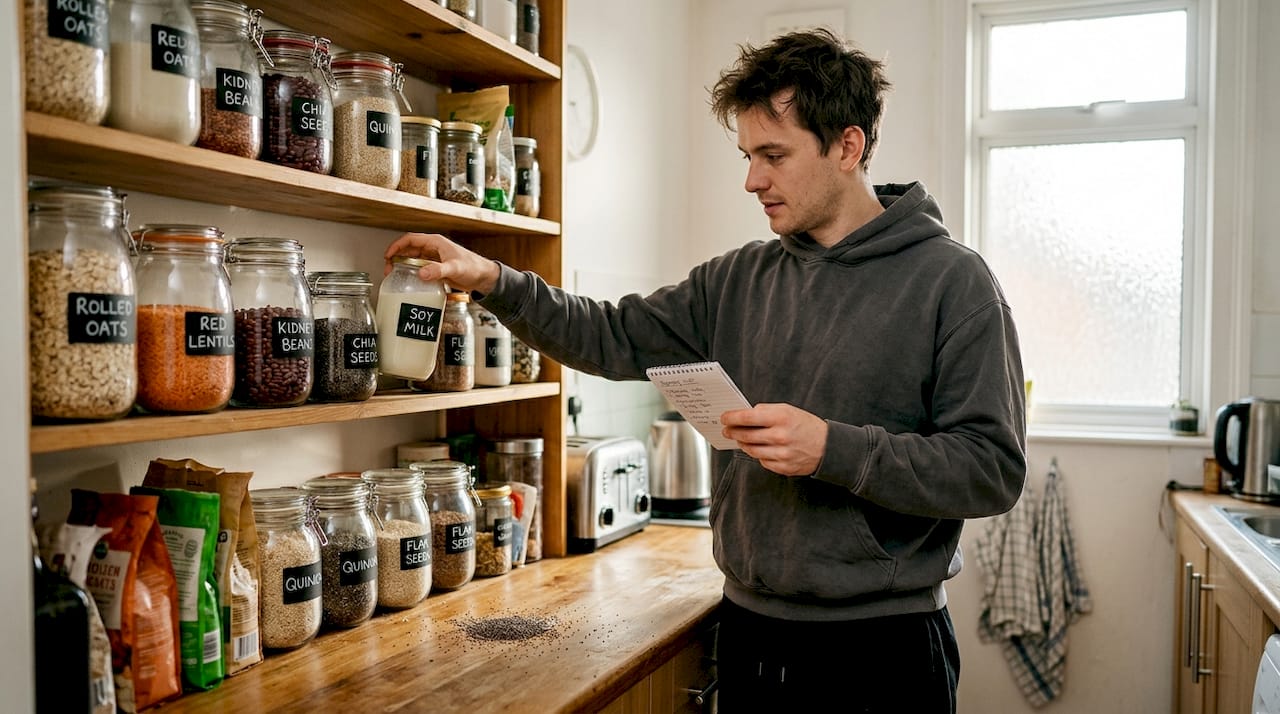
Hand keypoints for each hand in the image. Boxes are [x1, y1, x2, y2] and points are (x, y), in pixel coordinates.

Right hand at [384, 232, 501, 294]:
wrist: (484, 278)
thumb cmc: (474, 267)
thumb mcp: (454, 268)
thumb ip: (438, 270)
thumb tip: (421, 273)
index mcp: (435, 242)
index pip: (410, 239)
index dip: (397, 246)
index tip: (388, 256)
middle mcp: (433, 249)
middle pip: (409, 250)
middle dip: (396, 258)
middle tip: (388, 270)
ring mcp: (434, 259)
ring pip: (413, 260)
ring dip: (403, 266)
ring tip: (394, 276)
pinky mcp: (437, 269)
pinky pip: (420, 269)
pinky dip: (412, 274)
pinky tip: (409, 282)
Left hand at [720, 403, 827, 475]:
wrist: (828, 447)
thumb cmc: (806, 426)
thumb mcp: (788, 410)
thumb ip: (766, 411)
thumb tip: (745, 415)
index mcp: (781, 417)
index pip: (747, 417)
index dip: (732, 417)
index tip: (724, 418)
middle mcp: (780, 436)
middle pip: (746, 435)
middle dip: (732, 432)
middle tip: (727, 430)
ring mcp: (781, 454)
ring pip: (751, 450)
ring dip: (742, 444)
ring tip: (740, 439)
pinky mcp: (783, 467)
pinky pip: (761, 461)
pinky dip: (758, 454)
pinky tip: (758, 448)